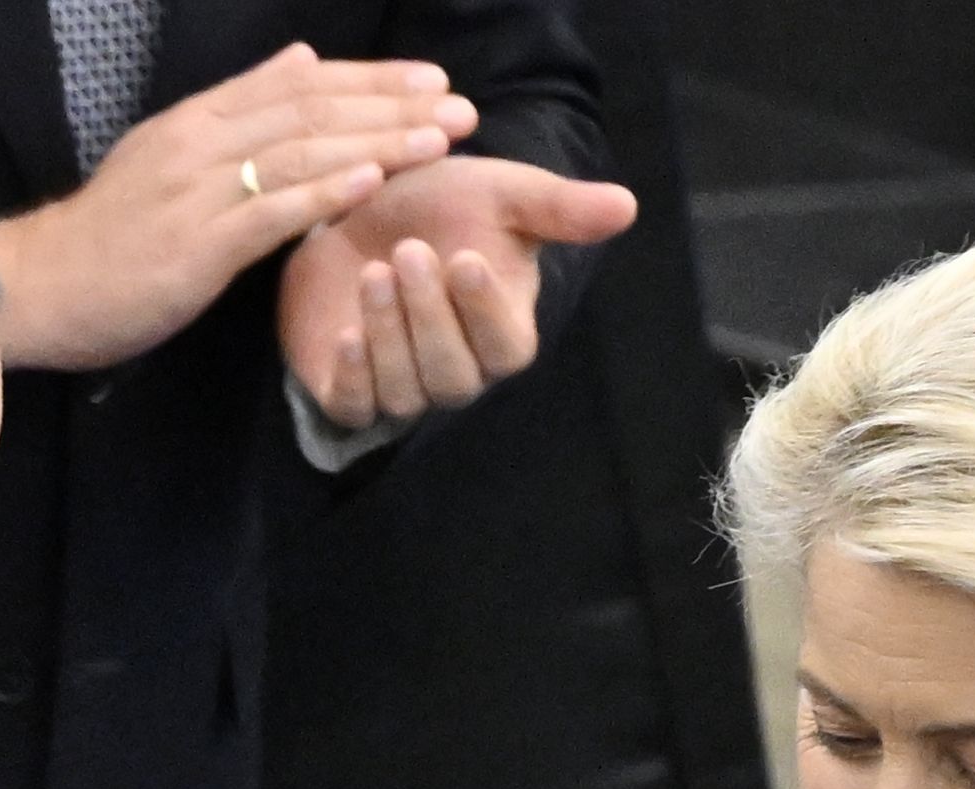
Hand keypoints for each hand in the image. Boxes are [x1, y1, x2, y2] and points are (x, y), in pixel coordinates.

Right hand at [0, 45, 474, 373]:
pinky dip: (325, 194)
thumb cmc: (109, 235)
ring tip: (439, 140)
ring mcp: (197, 194)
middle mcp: (201, 143)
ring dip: (378, 144)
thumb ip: (237, 110)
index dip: (371, 79)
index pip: (300, 84)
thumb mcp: (169, 153)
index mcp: (199, 119)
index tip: (430, 81)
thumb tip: (300, 61)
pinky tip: (373, 182)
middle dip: (393, 107)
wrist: (38, 287)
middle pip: (312, 110)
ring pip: (301, 154)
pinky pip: (270, 213)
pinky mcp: (195, 248)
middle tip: (459, 110)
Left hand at [279, 156, 638, 429]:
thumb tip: (627, 206)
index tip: (465, 259)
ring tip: (374, 271)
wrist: (362, 208)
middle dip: (429, 315)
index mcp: (502, 333)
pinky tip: (346, 335)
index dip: (484, 311)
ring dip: (390, 334)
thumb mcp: (500, 194)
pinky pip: (355, 408)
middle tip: (408, 251)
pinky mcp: (348, 390)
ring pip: (405, 391)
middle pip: (454, 375)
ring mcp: (402, 386)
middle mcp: (456, 371)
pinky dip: (353, 379)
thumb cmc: (441, 206)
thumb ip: (558, 207)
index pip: (506, 348)